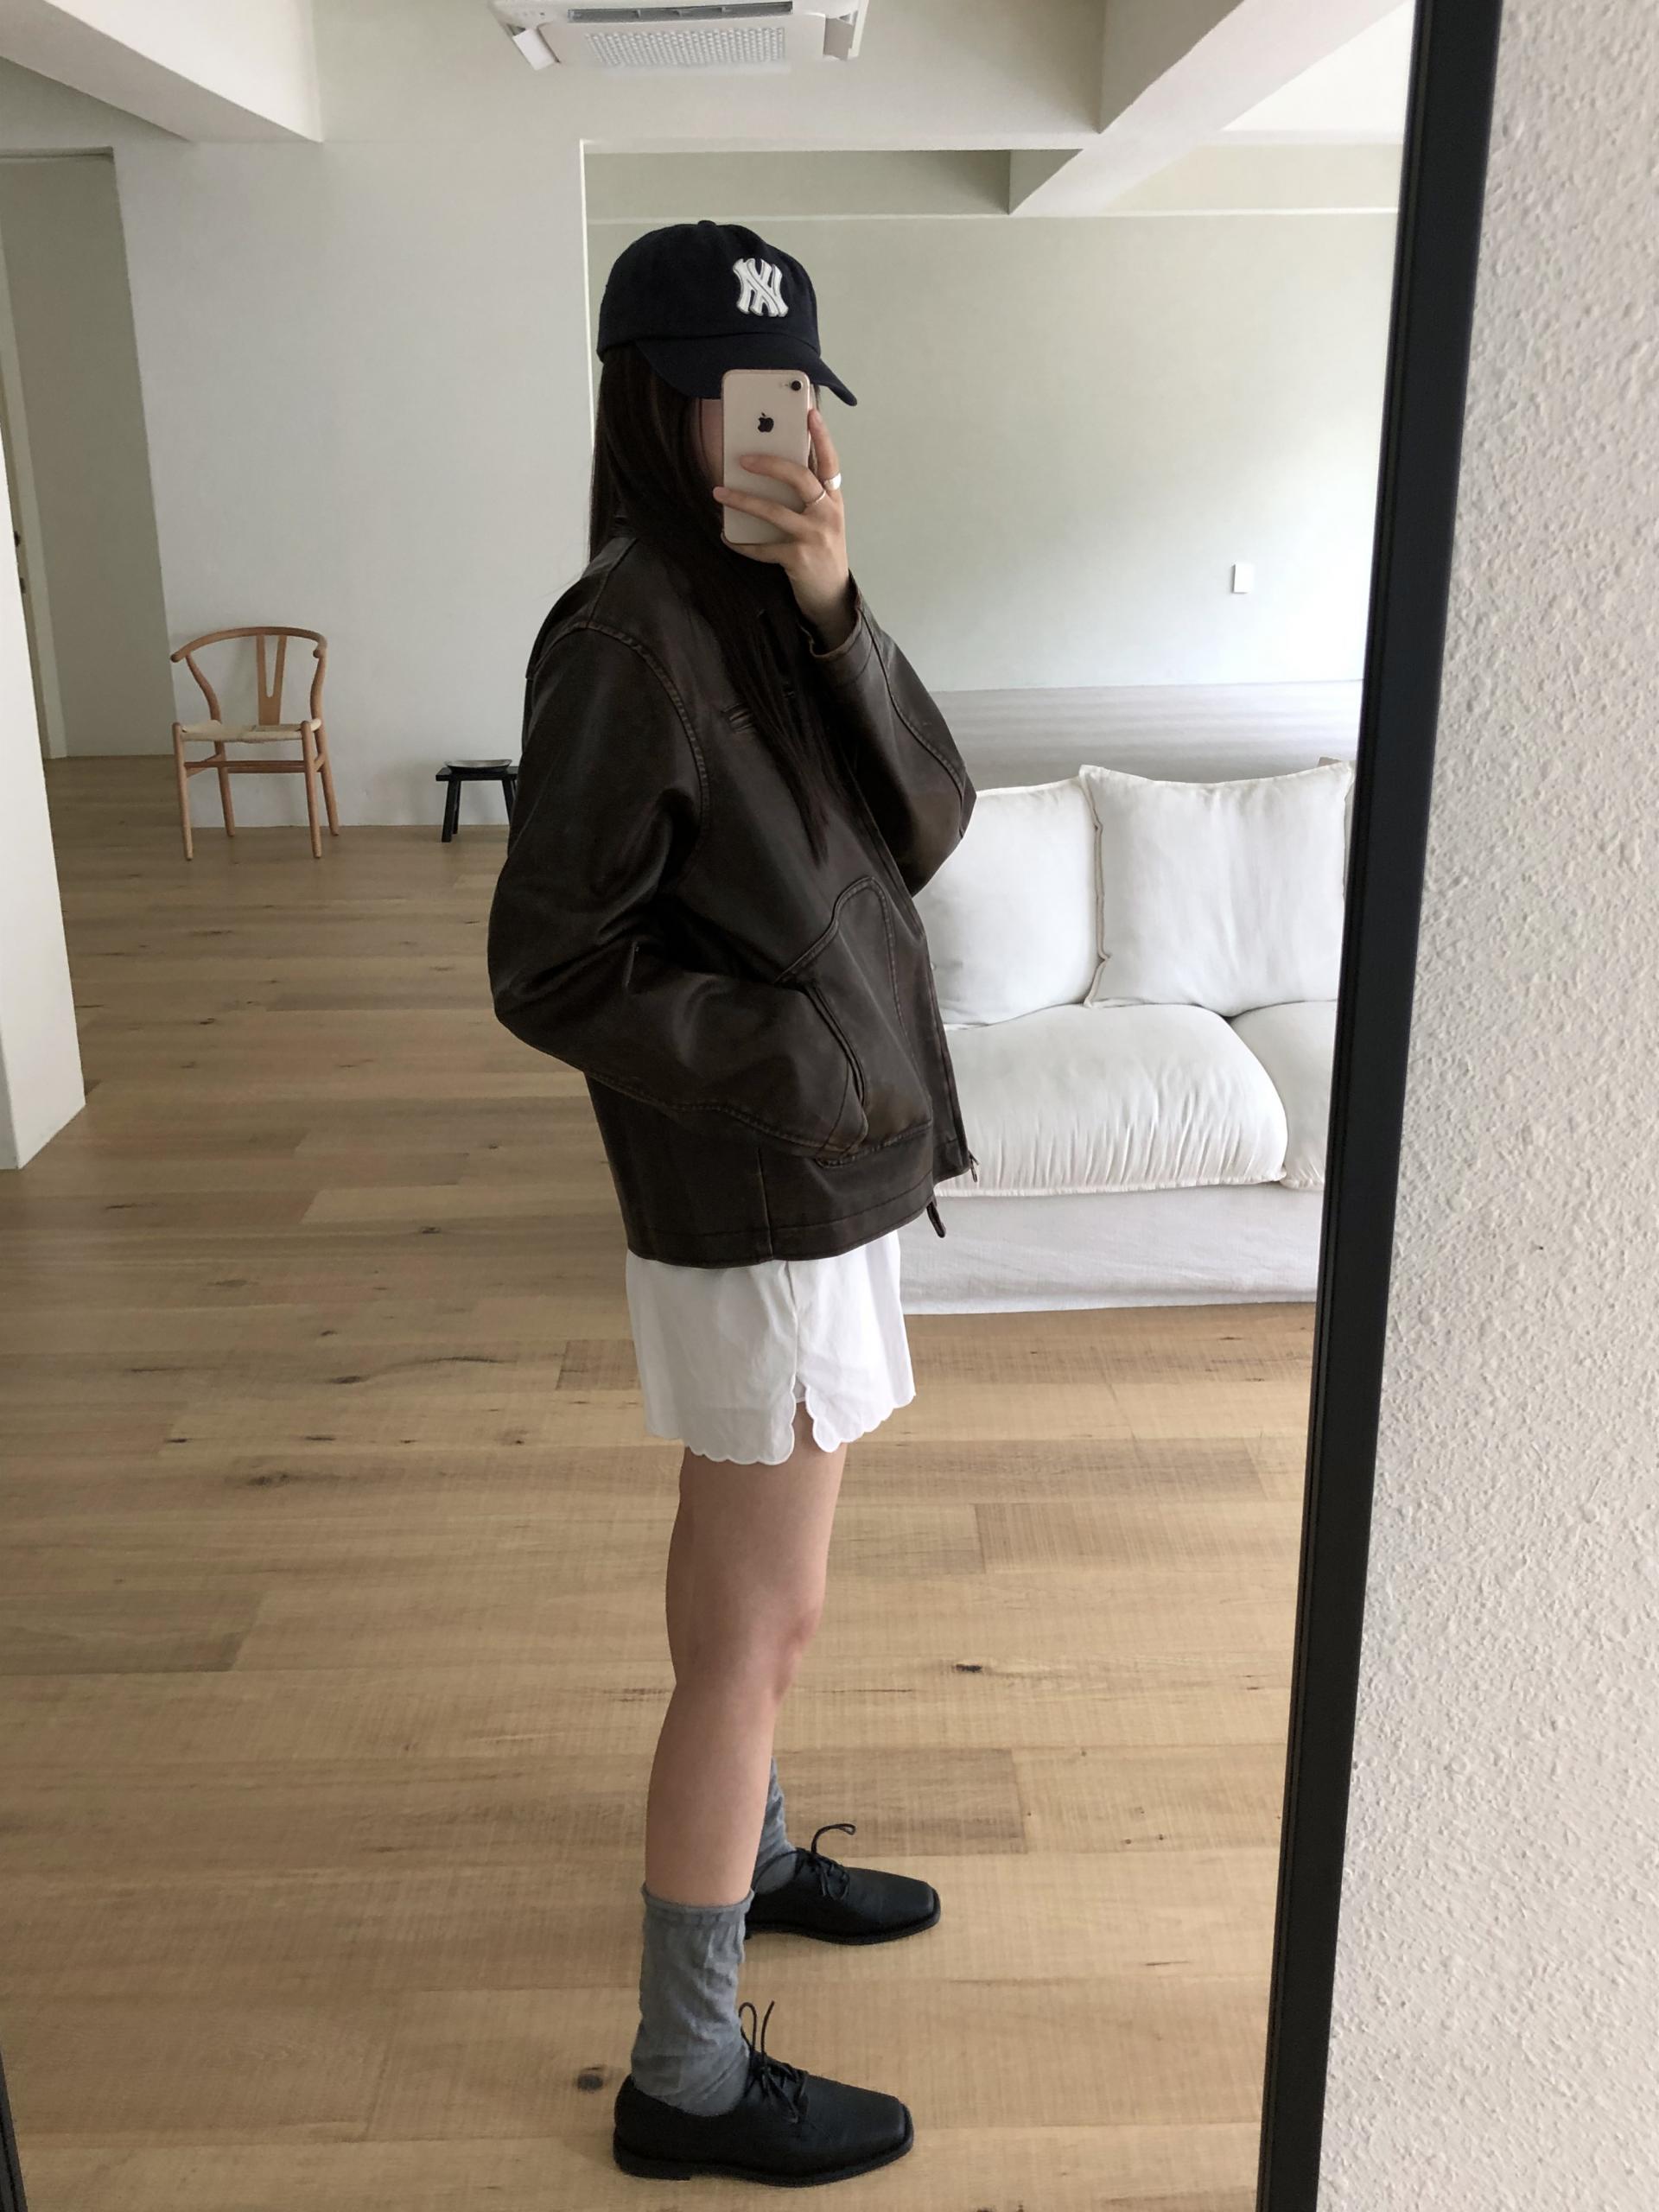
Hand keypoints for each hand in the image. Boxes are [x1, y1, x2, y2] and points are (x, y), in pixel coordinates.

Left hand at [712, 405, 854, 647]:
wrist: (831, 597)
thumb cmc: (822, 551)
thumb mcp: (822, 520)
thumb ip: (807, 497)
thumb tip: (771, 468)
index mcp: (834, 500)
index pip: (831, 462)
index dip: (822, 437)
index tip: (810, 412)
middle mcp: (827, 514)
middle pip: (799, 479)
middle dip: (770, 464)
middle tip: (743, 458)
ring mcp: (814, 537)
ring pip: (774, 511)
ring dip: (743, 500)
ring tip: (719, 492)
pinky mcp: (798, 559)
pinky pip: (762, 547)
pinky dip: (741, 542)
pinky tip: (726, 535)